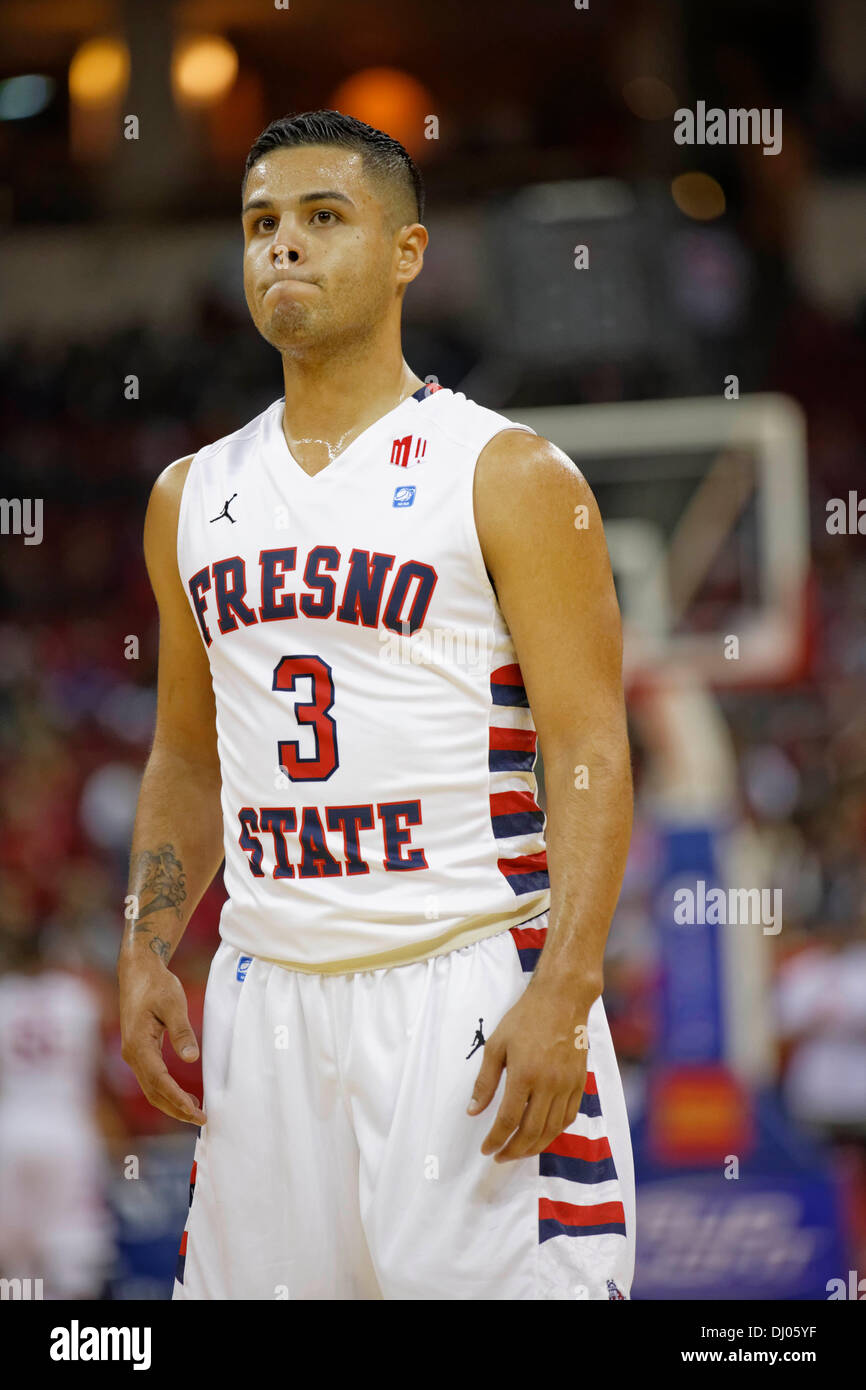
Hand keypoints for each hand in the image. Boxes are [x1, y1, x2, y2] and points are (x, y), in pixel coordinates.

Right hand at [119, 958, 205, 1125]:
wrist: (138, 970)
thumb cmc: (156, 984)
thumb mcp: (173, 1004)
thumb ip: (182, 1031)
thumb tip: (191, 1058)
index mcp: (139, 1046)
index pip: (160, 1082)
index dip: (178, 1100)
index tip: (196, 1113)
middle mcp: (132, 1054)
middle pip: (153, 1092)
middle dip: (176, 1109)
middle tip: (201, 1120)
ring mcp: (134, 1053)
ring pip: (151, 1088)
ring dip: (171, 1103)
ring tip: (194, 1113)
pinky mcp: (139, 1050)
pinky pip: (152, 1078)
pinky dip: (166, 1091)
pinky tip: (182, 1095)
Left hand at [466, 982, 593, 1161]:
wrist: (562, 1000)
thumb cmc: (524, 1019)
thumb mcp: (496, 1045)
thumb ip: (485, 1082)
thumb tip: (473, 1111)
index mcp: (524, 1075)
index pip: (508, 1120)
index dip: (496, 1140)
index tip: (486, 1150)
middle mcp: (548, 1084)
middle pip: (531, 1132)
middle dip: (513, 1150)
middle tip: (500, 1156)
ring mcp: (567, 1085)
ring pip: (552, 1130)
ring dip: (534, 1147)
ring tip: (518, 1151)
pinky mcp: (580, 1083)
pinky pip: (569, 1117)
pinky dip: (555, 1132)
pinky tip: (543, 1135)